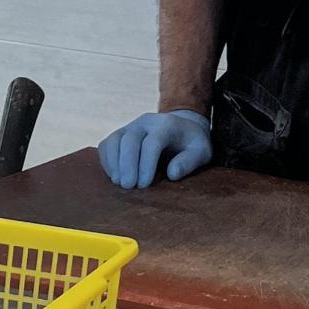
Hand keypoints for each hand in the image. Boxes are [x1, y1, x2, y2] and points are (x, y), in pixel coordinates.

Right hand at [98, 110, 212, 189]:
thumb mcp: (201, 152)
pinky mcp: (121, 133)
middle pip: (130, 139)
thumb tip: (172, 174)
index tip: (144, 185)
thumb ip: (189, 162)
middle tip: (129, 187)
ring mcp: (131, 125)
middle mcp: (146, 122)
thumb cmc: (192, 143)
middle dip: (128, 164)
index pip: (152, 142)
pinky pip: (107, 143)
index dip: (146, 164)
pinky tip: (114, 176)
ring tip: (119, 183)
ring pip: (115, 139)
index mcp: (167, 125)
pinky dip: (107, 160)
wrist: (182, 126)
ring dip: (114, 163)